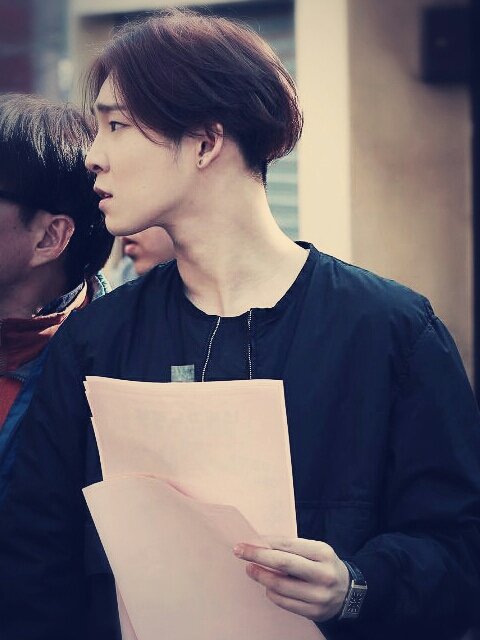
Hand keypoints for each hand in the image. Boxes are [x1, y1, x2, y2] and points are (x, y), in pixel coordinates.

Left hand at [233, 537, 349, 621]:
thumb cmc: (324, 565)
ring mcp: (319, 596)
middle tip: (239, 552)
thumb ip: (291, 547)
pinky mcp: (314, 612)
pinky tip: (267, 585)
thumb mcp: (314, 550)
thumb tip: (260, 544)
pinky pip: (284, 602)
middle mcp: (322, 574)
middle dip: (257, 556)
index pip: (288, 545)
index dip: (265, 544)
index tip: (247, 542)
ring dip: (260, 576)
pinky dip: (271, 592)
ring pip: (280, 586)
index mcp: (323, 553)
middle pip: (283, 564)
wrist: (348, 592)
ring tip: (251, 569)